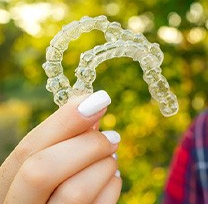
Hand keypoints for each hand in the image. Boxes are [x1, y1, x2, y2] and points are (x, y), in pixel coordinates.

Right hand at [0, 90, 121, 203]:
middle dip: (86, 145)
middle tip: (113, 136)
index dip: (64, 121)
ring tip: (111, 157)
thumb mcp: (51, 164)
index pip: (28, 151)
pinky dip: (113, 185)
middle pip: (43, 170)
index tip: (99, 100)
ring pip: (75, 192)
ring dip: (105, 165)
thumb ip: (64, 140)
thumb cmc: (56, 186)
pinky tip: (111, 178)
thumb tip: (92, 106)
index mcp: (8, 186)